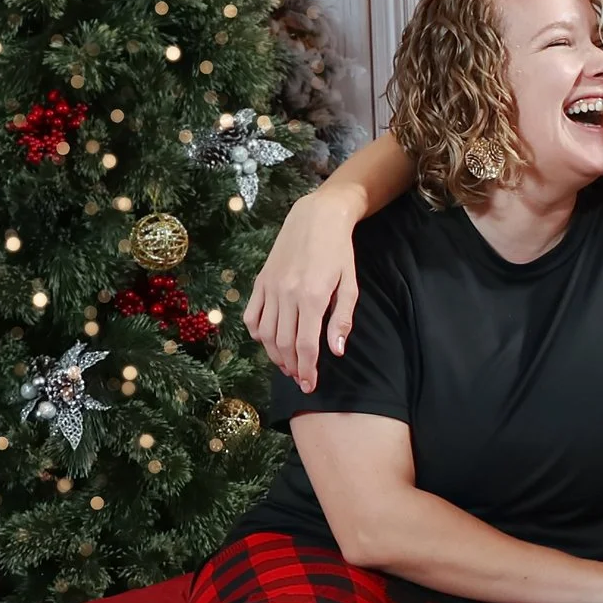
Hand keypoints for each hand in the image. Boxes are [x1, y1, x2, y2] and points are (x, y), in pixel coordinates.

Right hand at [244, 189, 363, 391]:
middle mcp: (287, 295)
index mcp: (313, 297)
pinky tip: (267, 341)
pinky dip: (257, 334)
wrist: (317, 217)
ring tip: (287, 365)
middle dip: (292, 367)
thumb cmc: (339, 251)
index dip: (307, 369)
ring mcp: (270, 288)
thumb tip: (336, 352)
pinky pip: (252, 315)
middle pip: (285, 344)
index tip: (310, 385)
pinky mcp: (260, 281)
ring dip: (275, 355)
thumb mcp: (351, 284)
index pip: (306, 345)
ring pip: (267, 334)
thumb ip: (342, 319)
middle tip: (300, 378)